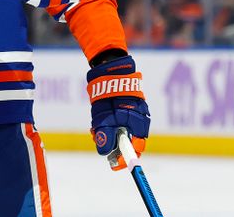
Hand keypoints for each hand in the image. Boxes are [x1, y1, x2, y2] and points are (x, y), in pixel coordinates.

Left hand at [86, 54, 149, 170]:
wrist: (110, 69)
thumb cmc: (109, 92)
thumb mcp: (104, 116)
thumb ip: (105, 134)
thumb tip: (104, 152)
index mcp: (139, 123)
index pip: (137, 148)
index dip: (126, 158)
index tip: (114, 165)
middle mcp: (139, 120)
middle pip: (127, 141)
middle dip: (112, 145)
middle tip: (98, 141)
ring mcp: (132, 114)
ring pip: (119, 133)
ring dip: (106, 135)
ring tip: (94, 130)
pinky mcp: (123, 109)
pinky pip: (116, 123)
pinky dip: (106, 126)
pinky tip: (96, 123)